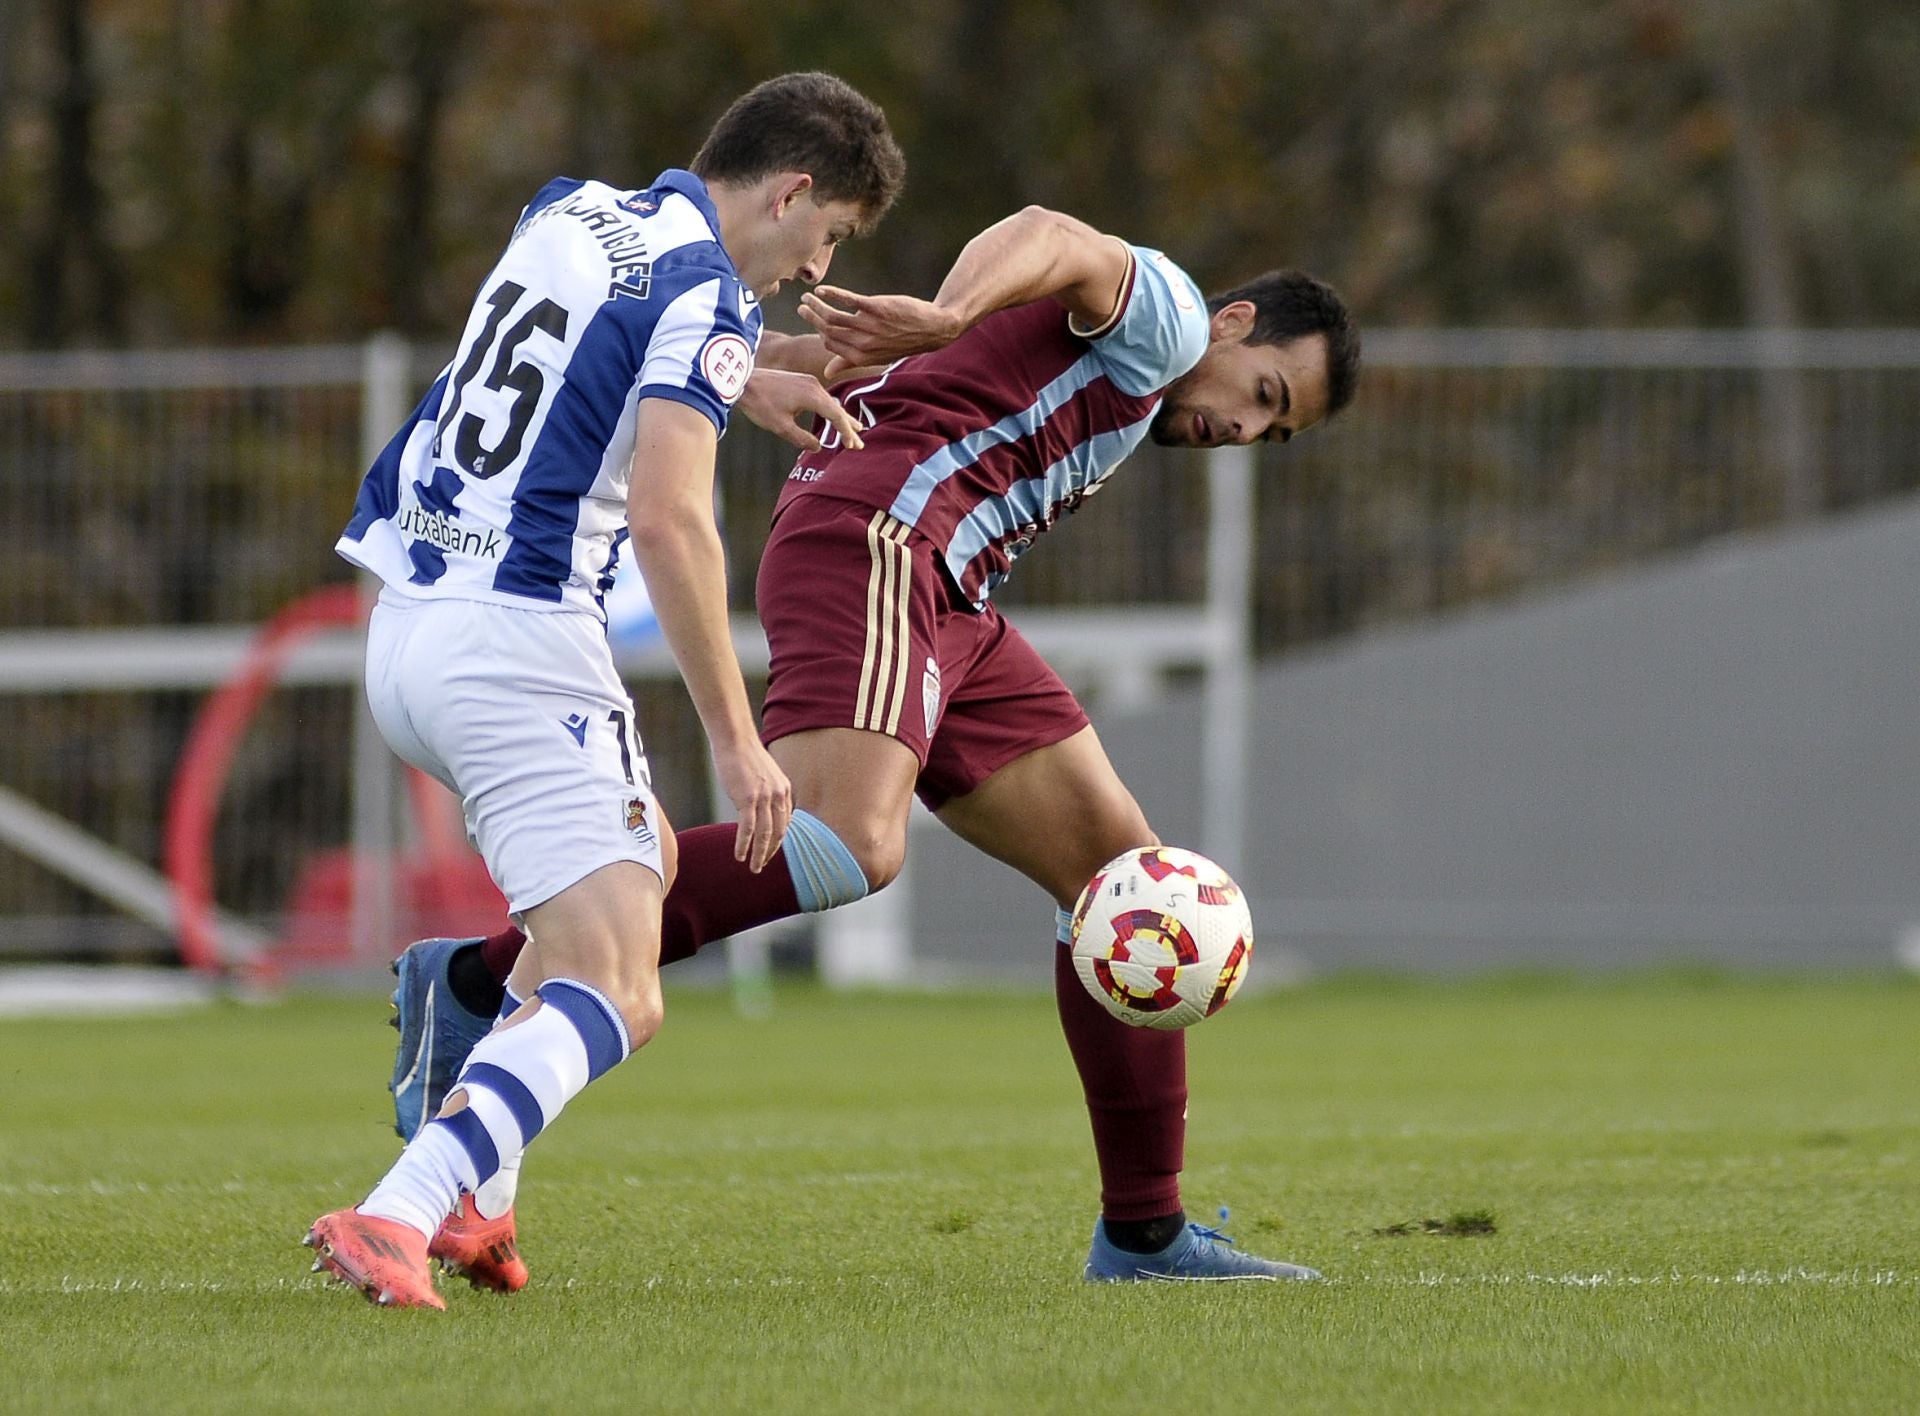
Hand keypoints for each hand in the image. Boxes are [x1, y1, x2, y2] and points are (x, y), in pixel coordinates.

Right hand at [713, 737, 792, 872]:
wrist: (735, 739)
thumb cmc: (744, 755)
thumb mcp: (764, 775)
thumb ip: (766, 792)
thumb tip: (758, 808)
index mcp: (785, 790)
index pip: (785, 823)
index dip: (778, 841)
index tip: (769, 852)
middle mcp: (779, 795)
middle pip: (779, 832)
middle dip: (770, 852)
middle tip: (761, 866)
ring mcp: (764, 797)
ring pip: (765, 835)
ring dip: (759, 854)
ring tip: (753, 868)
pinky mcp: (747, 798)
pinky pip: (748, 829)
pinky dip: (744, 844)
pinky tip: (739, 855)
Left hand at [737, 367, 863, 452]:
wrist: (741, 379)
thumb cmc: (760, 403)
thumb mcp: (780, 426)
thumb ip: (801, 438)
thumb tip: (818, 447)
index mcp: (813, 396)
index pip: (837, 417)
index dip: (846, 433)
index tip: (852, 447)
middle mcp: (814, 386)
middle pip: (838, 409)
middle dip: (850, 427)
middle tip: (860, 443)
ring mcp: (808, 381)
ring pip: (830, 402)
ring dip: (841, 417)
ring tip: (855, 428)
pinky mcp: (801, 381)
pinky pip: (822, 397)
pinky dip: (830, 409)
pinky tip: (832, 415)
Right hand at [799, 286, 965, 375]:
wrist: (933, 328)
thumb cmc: (904, 340)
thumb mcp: (877, 356)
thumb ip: (849, 361)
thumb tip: (829, 372)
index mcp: (861, 356)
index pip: (830, 343)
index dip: (818, 332)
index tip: (811, 319)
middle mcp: (863, 343)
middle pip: (828, 329)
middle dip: (811, 317)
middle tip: (802, 306)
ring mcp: (869, 326)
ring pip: (833, 316)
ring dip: (816, 305)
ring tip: (808, 297)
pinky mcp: (876, 308)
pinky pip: (847, 301)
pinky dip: (831, 295)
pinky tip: (822, 291)